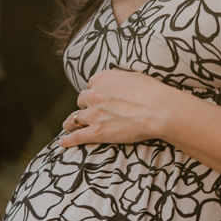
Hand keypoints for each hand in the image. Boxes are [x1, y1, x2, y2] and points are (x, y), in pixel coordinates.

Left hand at [58, 68, 188, 147]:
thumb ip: (120, 79)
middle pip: (82, 100)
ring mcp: (94, 114)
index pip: (91, 84)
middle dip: (85, 105)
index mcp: (102, 79)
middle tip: (91, 112)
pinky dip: (68, 140)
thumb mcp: (134, 76)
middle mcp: (94, 94)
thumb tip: (119, 83)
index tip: (99, 97)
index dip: (95, 91)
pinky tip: (62, 143)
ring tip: (68, 125)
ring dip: (72, 122)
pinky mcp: (97, 132)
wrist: (158, 110)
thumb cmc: (153, 92)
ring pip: (75, 118)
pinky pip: (77, 136)